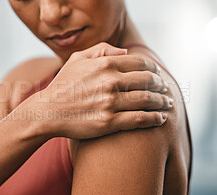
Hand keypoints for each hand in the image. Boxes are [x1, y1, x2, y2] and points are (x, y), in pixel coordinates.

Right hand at [19, 42, 171, 139]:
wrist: (48, 112)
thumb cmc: (63, 85)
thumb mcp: (78, 59)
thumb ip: (102, 50)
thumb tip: (126, 52)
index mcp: (105, 64)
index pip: (140, 64)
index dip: (153, 69)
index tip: (157, 75)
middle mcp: (110, 82)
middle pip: (149, 81)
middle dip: (162, 85)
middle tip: (166, 89)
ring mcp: (111, 103)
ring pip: (147, 100)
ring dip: (163, 102)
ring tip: (168, 104)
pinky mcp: (109, 122)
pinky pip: (139, 119)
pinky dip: (154, 118)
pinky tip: (160, 119)